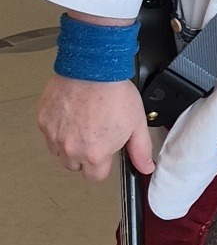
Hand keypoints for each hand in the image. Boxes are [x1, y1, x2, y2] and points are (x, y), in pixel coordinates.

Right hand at [38, 75, 153, 182]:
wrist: (92, 68)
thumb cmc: (114, 92)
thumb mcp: (136, 123)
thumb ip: (140, 150)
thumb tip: (145, 168)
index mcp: (94, 153)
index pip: (95, 176)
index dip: (102, 166)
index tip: (105, 154)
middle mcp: (71, 148)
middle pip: (75, 165)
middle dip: (84, 156)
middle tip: (93, 135)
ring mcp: (54, 134)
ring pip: (58, 151)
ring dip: (68, 144)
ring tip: (81, 123)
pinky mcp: (43, 120)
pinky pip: (48, 133)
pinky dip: (57, 127)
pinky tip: (70, 113)